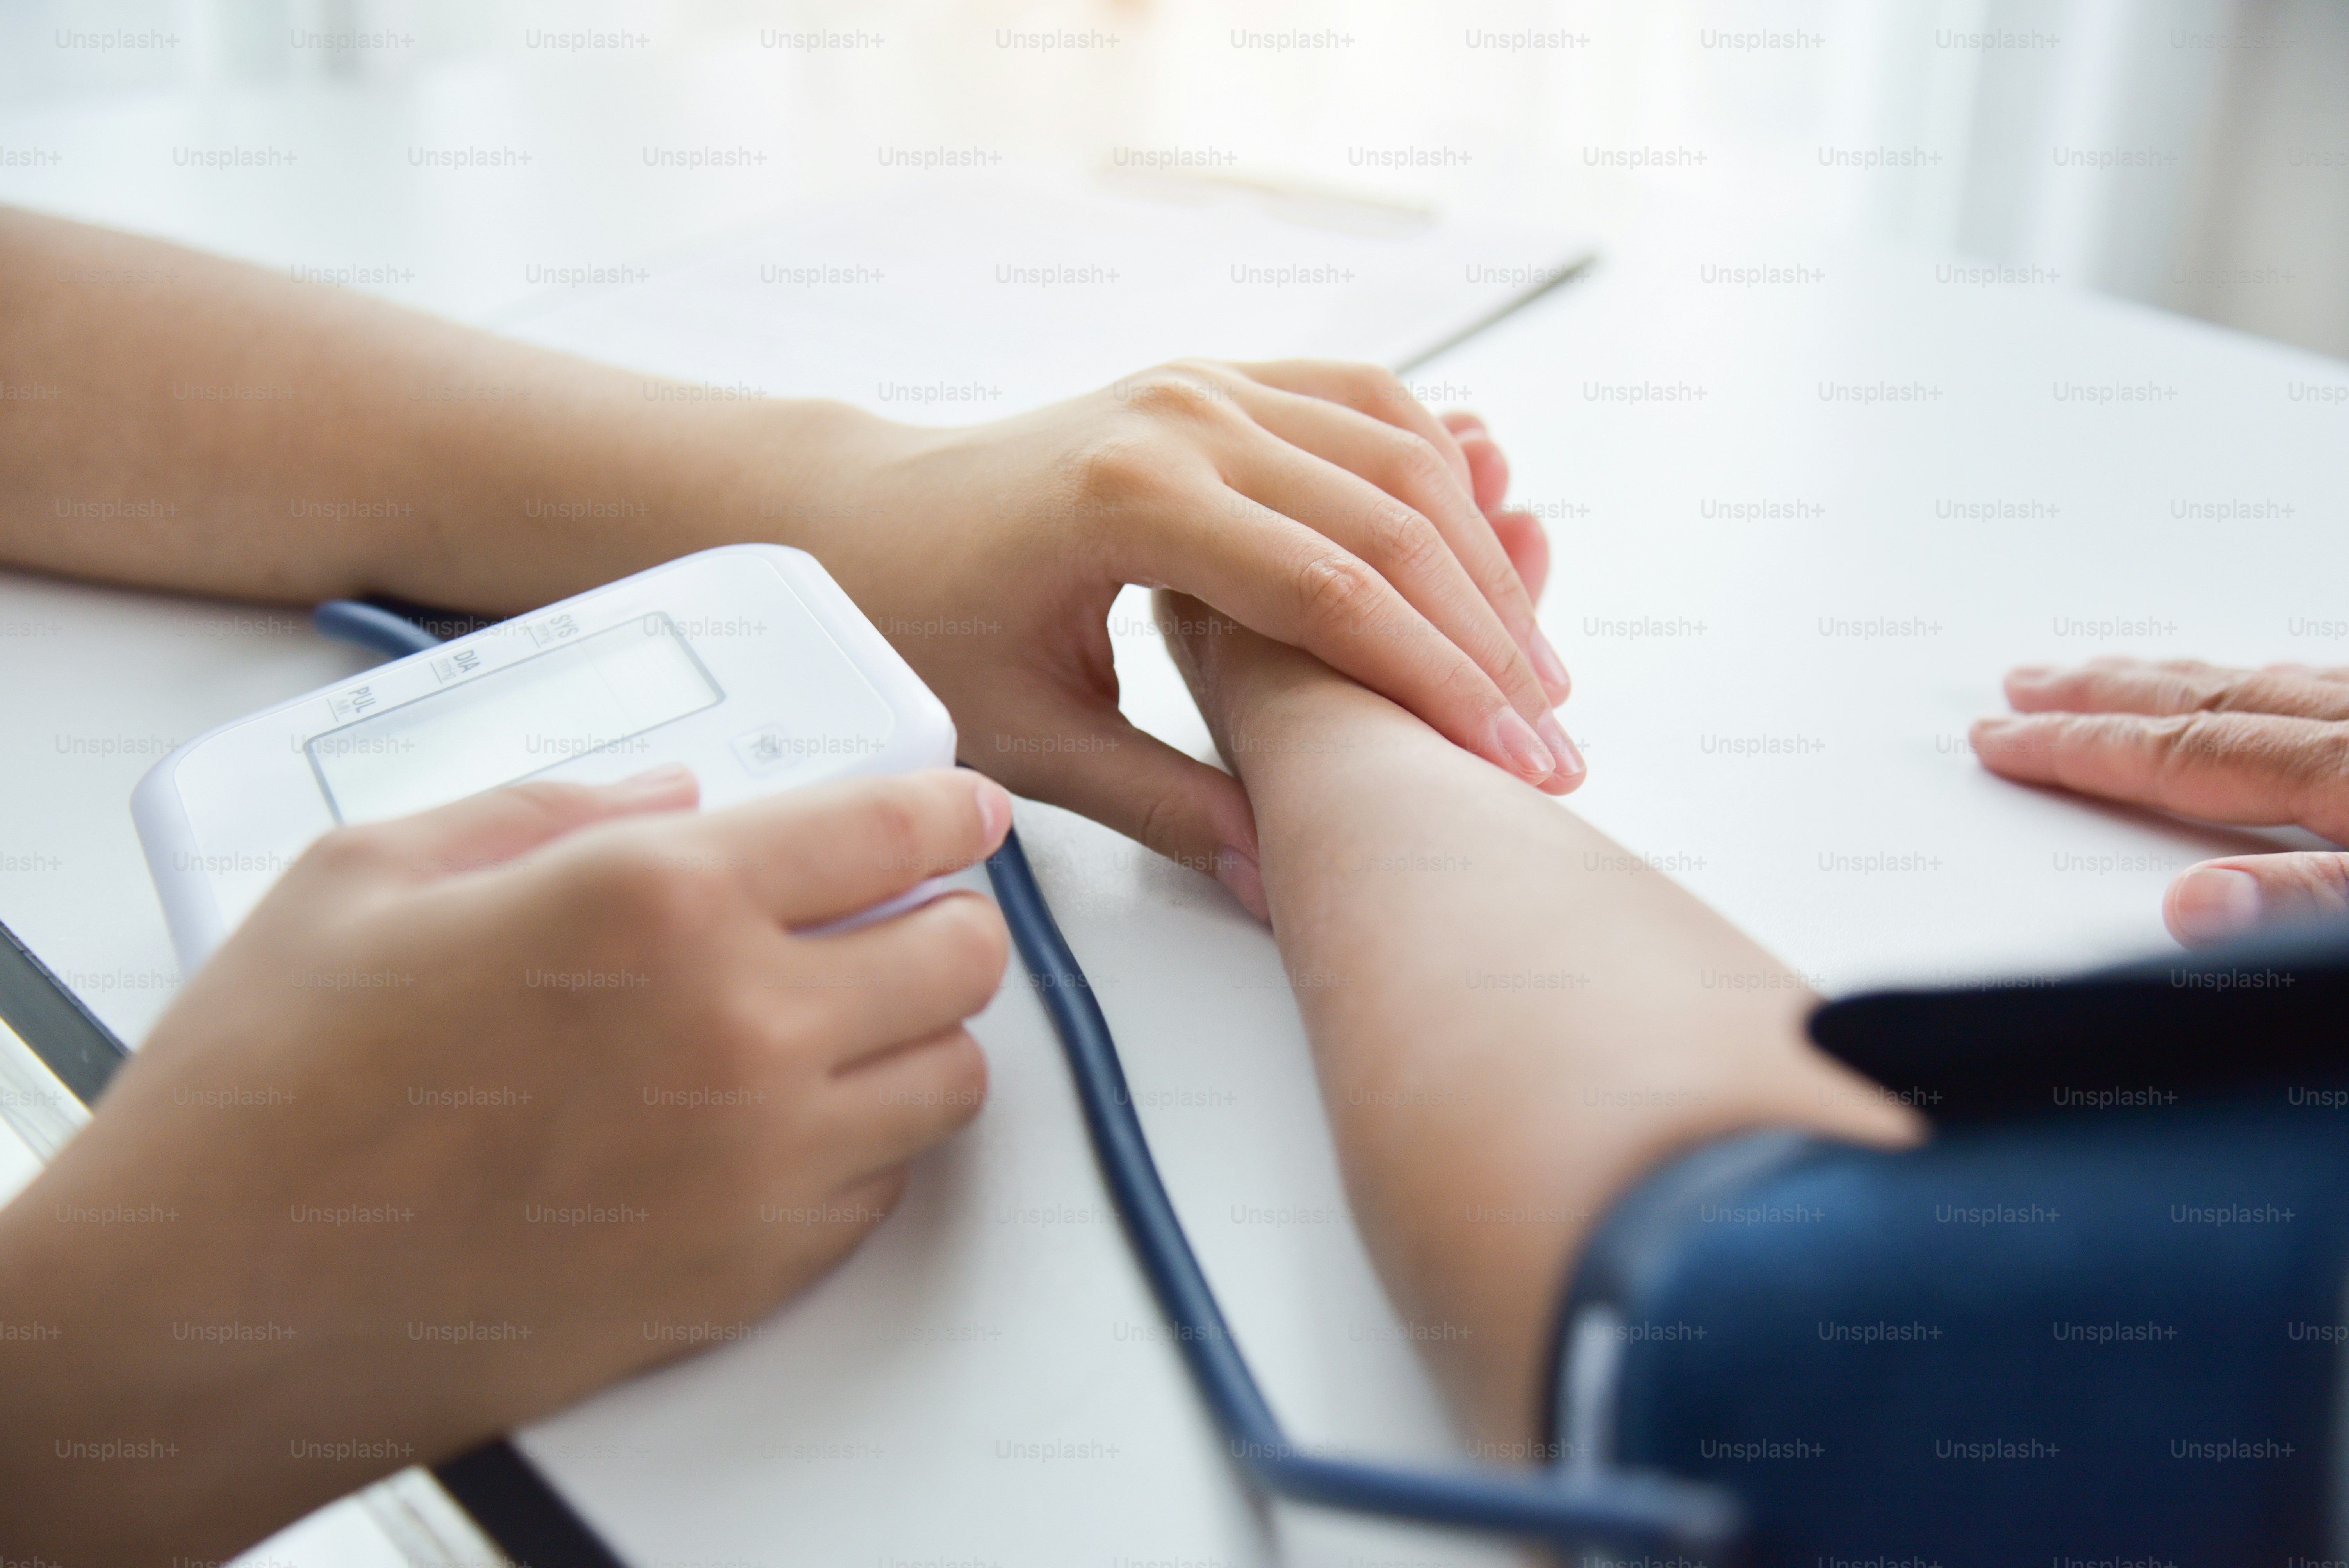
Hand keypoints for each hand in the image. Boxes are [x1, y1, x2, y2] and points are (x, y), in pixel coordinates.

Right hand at [0, 765, 1008, 1561]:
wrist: (213, 1298)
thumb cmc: (272, 1091)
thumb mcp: (377, 872)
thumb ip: (551, 810)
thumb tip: (671, 799)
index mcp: (654, 902)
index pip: (890, 827)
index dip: (944, 808)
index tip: (963, 812)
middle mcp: (738, 1031)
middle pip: (958, 955)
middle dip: (941, 918)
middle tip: (890, 914)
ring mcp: (755, 1168)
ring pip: (949, 1079)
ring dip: (916, 1035)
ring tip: (842, 1018)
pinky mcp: (745, 1276)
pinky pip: (881, 1188)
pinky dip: (862, 1142)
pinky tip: (780, 1120)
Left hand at [790, 362, 1580, 917]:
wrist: (858, 517)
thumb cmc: (922, 623)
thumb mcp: (1031, 737)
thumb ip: (1166, 804)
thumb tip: (1282, 880)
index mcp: (1131, 498)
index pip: (1334, 595)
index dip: (1439, 686)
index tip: (1516, 765)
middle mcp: (1181, 417)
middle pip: (1389, 521)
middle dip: (1487, 638)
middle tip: (1554, 738)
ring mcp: (1202, 384)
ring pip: (1398, 453)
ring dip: (1480, 558)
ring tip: (1535, 665)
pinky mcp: (1216, 384)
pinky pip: (1363, 406)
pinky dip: (1437, 470)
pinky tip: (1483, 544)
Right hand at [1971, 656, 2348, 943]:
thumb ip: (2308, 898)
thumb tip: (2193, 905)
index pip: (2180, 756)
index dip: (2081, 748)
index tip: (2003, 739)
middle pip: (2207, 702)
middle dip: (2100, 695)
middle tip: (2023, 684)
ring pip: (2262, 684)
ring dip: (2171, 681)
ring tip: (2109, 674)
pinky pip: (2326, 685)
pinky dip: (2268, 683)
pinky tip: (2261, 681)